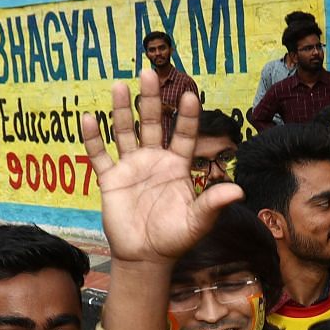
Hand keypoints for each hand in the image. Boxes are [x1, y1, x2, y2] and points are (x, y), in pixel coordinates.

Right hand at [82, 72, 241, 265]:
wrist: (146, 257)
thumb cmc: (175, 238)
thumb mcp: (198, 221)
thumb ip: (213, 203)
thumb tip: (239, 191)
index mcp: (178, 166)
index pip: (185, 135)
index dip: (188, 116)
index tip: (190, 94)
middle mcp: (155, 161)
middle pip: (153, 124)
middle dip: (151, 99)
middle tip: (148, 72)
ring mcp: (131, 168)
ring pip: (126, 132)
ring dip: (122, 110)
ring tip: (119, 85)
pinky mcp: (111, 180)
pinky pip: (100, 156)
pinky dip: (94, 139)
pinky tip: (90, 118)